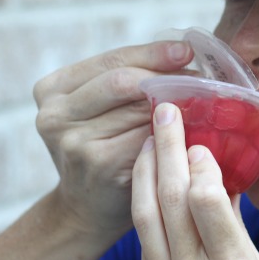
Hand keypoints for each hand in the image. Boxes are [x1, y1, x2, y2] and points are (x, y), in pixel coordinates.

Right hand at [33, 41, 192, 236]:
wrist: (86, 209)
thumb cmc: (103, 148)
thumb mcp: (99, 110)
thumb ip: (126, 82)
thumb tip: (183, 55)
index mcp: (53, 88)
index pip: (112, 60)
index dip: (153, 53)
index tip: (186, 50)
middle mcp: (55, 114)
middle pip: (124, 81)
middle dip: (166, 76)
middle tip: (201, 77)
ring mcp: (75, 141)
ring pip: (140, 109)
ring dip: (177, 103)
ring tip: (204, 100)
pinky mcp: (101, 164)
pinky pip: (148, 138)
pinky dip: (173, 132)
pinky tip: (192, 129)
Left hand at [132, 103, 258, 259]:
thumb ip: (235, 229)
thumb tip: (222, 181)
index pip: (209, 202)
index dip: (202, 163)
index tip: (201, 140)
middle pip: (173, 199)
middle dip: (167, 149)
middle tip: (166, 112)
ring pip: (148, 214)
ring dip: (145, 169)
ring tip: (148, 138)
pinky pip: (143, 238)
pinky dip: (143, 201)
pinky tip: (145, 180)